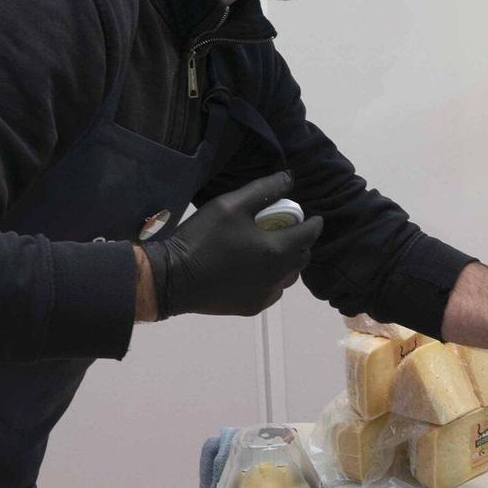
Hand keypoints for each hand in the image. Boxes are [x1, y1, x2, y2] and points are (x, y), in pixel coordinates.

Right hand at [139, 171, 322, 318]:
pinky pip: (273, 291)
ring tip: (270, 249)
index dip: (314, 224)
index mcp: (277, 250)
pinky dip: (272, 278)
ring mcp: (266, 295)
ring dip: (287, 262)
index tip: (312, 217)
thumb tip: (289, 179)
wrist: (173, 278)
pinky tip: (255, 269)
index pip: (310, 235)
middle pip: (302, 257)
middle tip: (286, 230)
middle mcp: (278, 277)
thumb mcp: (231, 205)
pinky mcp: (252, 308)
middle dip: (300, 242)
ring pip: (289, 277)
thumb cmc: (203, 238)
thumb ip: (264, 190)